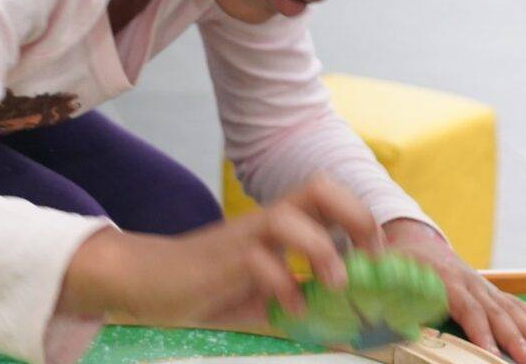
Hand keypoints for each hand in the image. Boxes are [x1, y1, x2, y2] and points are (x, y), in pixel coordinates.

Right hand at [60, 177, 381, 326]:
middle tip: (369, 255)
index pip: (330, 199)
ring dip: (322, 250)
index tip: (379, 256)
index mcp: (281, 227)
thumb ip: (300, 310)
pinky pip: (257, 261)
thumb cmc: (208, 290)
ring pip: (289, 216)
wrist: (146, 284)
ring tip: (335, 285)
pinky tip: (288, 310)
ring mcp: (243, 237)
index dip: (363, 219)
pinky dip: (281, 285)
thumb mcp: (263, 302)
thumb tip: (345, 337)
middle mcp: (266, 223)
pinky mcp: (222, 259)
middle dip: (354, 216)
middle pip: (319, 187)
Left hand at [384, 219, 525, 362]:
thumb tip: (374, 319)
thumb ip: (382, 297)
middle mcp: (468, 281)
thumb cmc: (398, 262)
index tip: (491, 352)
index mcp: (443, 279)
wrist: (413, 240)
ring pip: (510, 309)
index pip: (466, 307)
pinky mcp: (489, 289)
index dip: (480, 331)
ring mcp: (482, 285)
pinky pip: (515, 303)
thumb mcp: (384, 275)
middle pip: (496, 312)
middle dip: (516, 338)